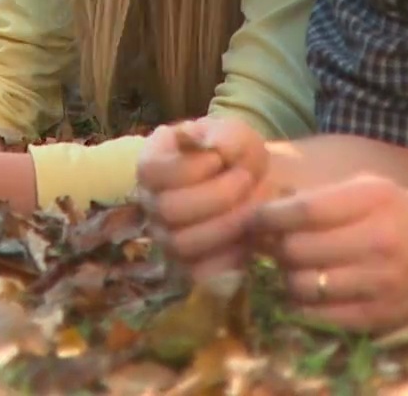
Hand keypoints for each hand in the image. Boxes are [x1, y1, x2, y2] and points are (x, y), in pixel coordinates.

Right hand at [137, 118, 272, 278]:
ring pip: (182, 244)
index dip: (189, 167)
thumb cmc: (236, 156)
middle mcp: (150, 203)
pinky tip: (249, 236)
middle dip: (217, 196)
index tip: (220, 159)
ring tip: (253, 207)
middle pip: (168, 210)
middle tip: (247, 179)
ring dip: (226, 225)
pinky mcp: (186, 266)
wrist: (257, 187)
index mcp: (151, 164)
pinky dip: (228, 256)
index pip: (150, 171)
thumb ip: (225, 136)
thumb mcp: (235, 134)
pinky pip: (198, 273)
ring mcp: (165, 237)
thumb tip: (217, 149)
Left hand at [251, 174, 407, 330]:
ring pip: (303, 285)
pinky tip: (306, 290)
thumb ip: (320, 198)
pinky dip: (302, 304)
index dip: (269, 217)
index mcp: (374, 200)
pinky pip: (320, 315)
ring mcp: (380, 282)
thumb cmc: (398, 212)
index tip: (255, 219)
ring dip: (287, 276)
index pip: (305, 211)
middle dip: (275, 247)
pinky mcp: (378, 315)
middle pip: (298, 250)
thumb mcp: (367, 188)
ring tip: (291, 267)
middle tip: (271, 245)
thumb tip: (264, 215)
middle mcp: (379, 241)